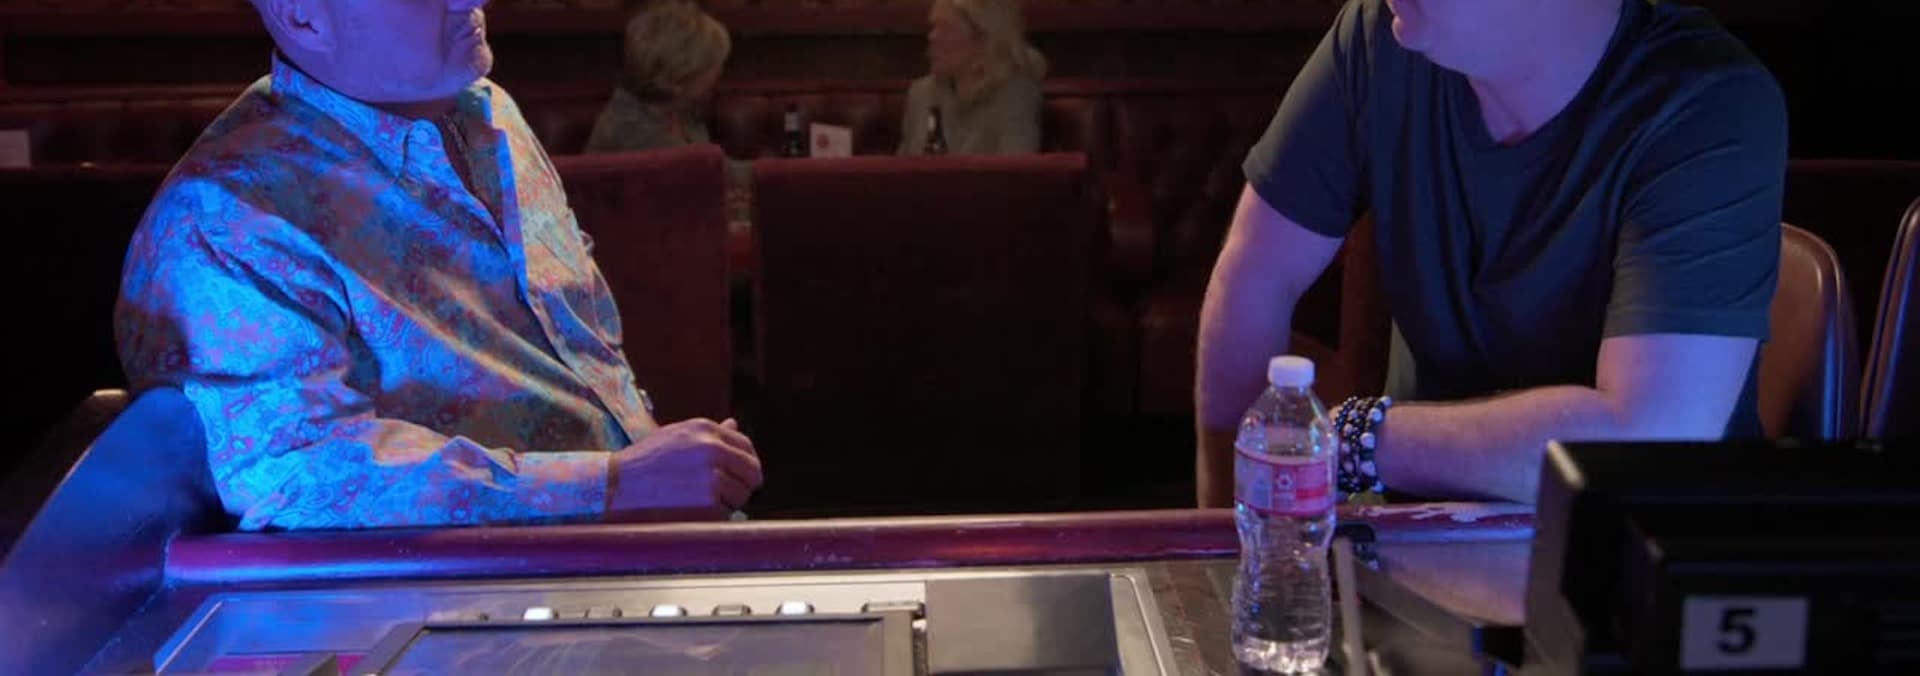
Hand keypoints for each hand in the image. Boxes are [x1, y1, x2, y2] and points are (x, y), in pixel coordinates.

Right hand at [606, 418, 761, 521]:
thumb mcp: (676, 436)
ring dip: (729, 502)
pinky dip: (715, 517)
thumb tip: (734, 424)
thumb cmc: (643, 463)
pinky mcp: (708, 503)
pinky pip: (727, 513)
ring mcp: (712, 476)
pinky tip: (693, 511)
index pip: (745, 445)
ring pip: (742, 494)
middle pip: (752, 471)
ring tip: (701, 502)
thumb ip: (709, 433)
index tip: (740, 474)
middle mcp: (712, 449)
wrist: (617, 486)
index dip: (746, 462)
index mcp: (705, 429)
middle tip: (729, 493)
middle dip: (744, 483)